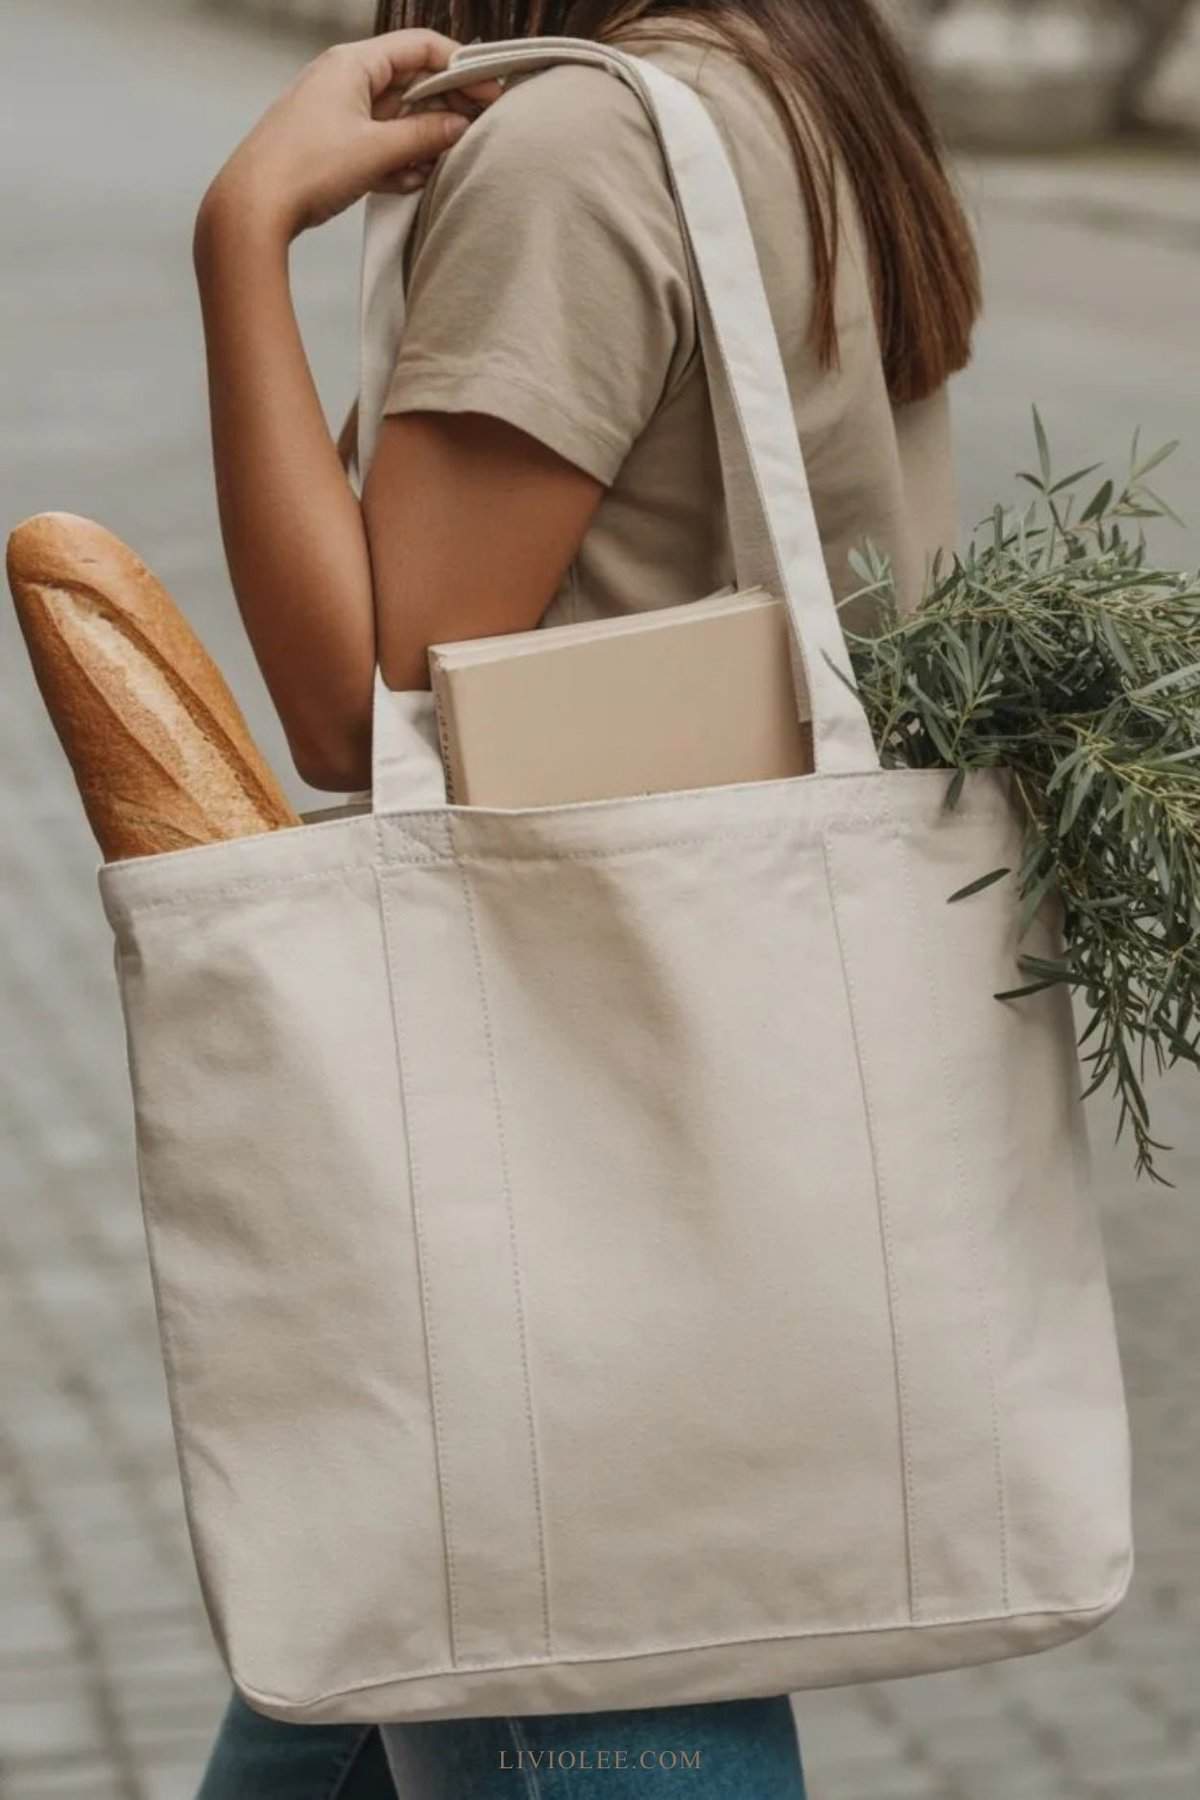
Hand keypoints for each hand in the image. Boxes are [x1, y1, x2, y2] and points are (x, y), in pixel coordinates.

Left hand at [197, 30, 497, 244]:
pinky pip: (378, 144)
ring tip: (440, 165)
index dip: (460, 67)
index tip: (490, 93)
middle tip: (476, 132)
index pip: (419, 48)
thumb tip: (459, 126)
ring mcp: (338, 113)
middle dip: (444, 108)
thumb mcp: (377, 150)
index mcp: (352, 63)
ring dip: (422, 141)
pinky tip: (411, 181)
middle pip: (411, 83)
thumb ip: (424, 136)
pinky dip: (399, 160)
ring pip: (396, 118)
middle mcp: (344, 80)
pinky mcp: (333, 146)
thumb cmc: (305, 168)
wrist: (253, 207)